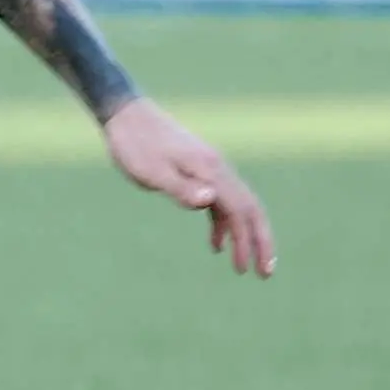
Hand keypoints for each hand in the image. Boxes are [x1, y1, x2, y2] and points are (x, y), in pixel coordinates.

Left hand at [101, 97, 274, 276]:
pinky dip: (221, 224)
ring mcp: (209, 169)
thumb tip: (210, 202)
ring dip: (241, 236)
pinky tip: (215, 245)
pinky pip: (219, 201)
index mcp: (210, 171)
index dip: (253, 241)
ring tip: (240, 266)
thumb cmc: (134, 145)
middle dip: (259, 242)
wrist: (126, 114)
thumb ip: (180, 188)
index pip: (243, 211)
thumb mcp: (151, 172)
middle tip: (264, 274)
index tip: (256, 270)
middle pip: (250, 210)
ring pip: (236, 207)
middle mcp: (217, 169)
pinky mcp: (198, 171)